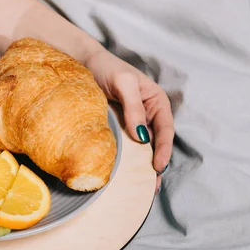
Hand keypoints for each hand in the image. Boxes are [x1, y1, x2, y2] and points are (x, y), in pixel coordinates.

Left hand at [85, 49, 173, 191]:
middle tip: (151, 186)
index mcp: (156, 102)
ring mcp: (133, 122)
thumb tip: (142, 135)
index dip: (164, 149)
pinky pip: (126, 145)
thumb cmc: (106, 68)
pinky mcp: (118, 127)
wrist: (83, 63)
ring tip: (141, 187)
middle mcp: (148, 114)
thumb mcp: (123, 83)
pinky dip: (127, 160)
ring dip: (142, 166)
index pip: (165, 129)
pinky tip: (124, 173)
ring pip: (142, 147)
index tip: (158, 166)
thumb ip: (134, 106)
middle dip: (156, 165)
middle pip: (156, 143)